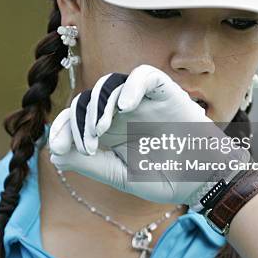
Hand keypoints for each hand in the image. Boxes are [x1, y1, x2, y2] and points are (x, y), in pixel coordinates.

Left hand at [48, 64, 249, 206]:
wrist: (203, 182)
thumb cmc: (164, 179)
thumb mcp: (119, 174)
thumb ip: (88, 164)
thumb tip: (54, 154)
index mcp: (109, 129)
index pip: (78, 116)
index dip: (64, 127)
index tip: (57, 147)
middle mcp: (122, 111)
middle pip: (89, 99)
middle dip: (80, 120)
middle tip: (88, 145)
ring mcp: (142, 100)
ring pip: (111, 84)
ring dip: (100, 104)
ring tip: (102, 129)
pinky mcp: (165, 92)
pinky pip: (144, 76)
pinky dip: (131, 86)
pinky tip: (125, 107)